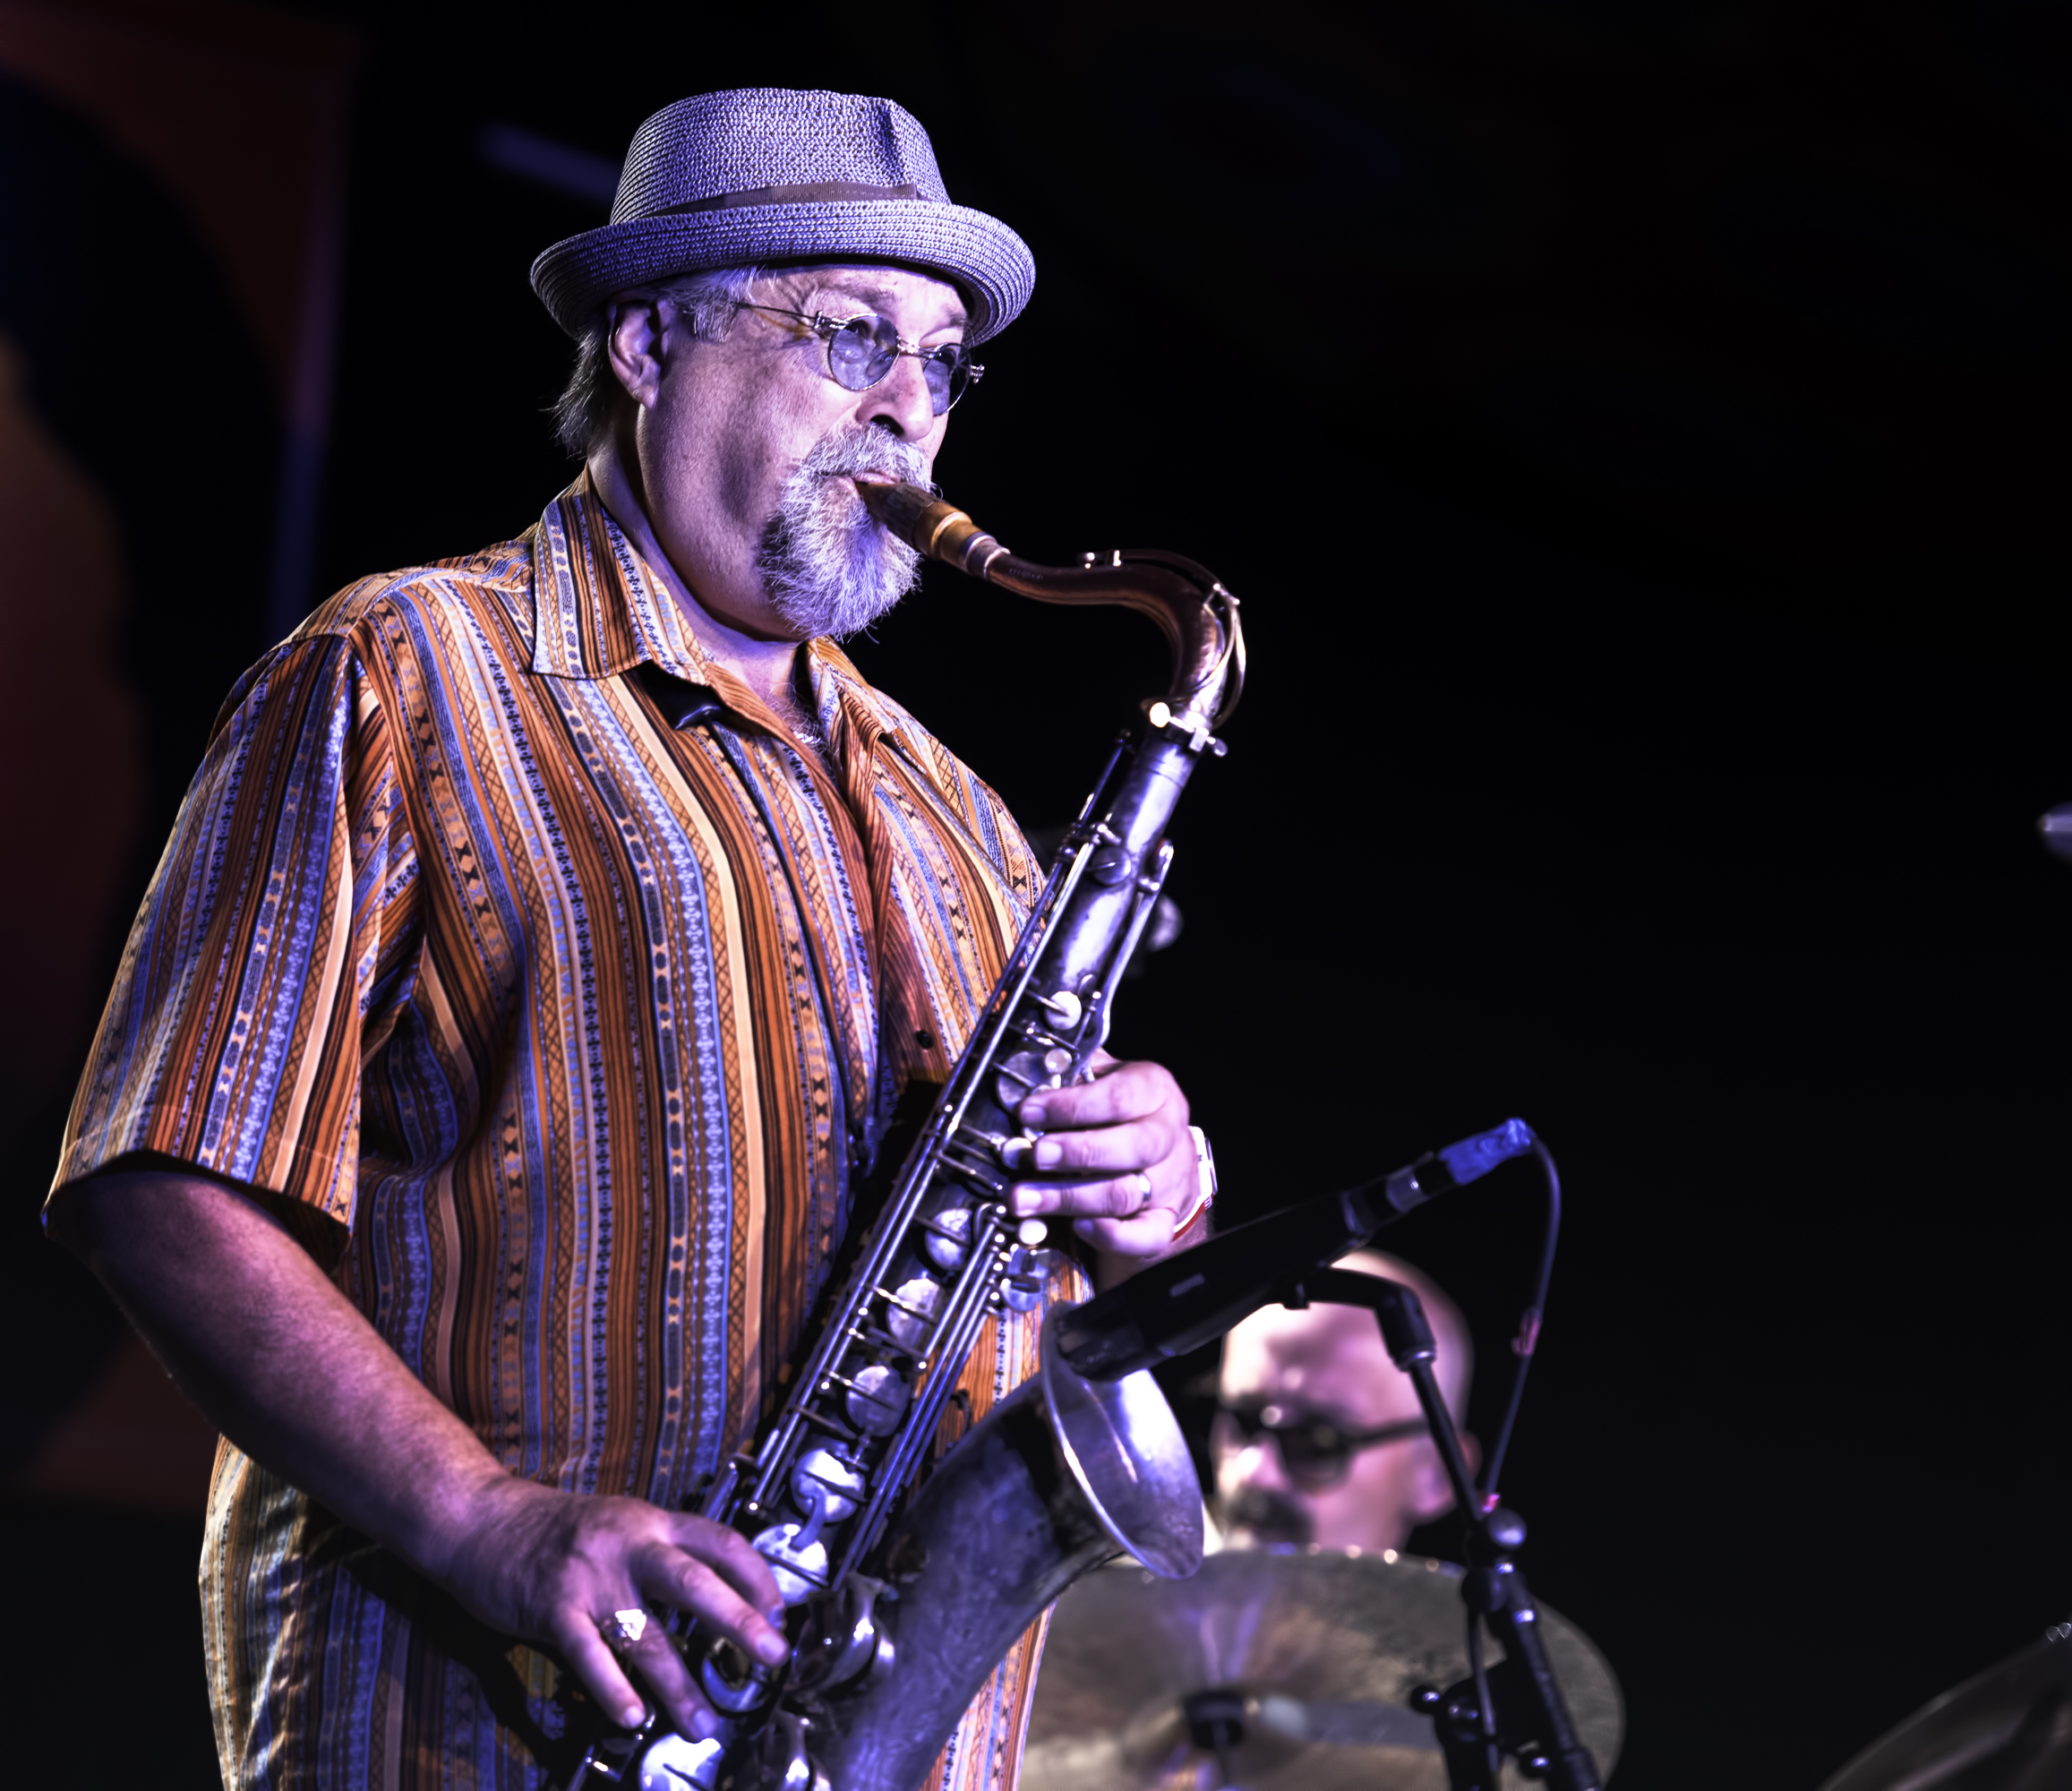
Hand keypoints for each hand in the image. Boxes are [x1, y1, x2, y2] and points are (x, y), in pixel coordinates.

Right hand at [445, 1477, 787, 1740]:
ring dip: (678, 1684)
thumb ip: (662, 1553)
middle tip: (771, 1654)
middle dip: (740, 1620)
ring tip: (701, 1721)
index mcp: (650, 1521)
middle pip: (695, 1581)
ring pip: (645, 1633)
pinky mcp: (552, 1606)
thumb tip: (716, 1596)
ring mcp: (589, 1575)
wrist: (482, 1518)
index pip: (720, 1540)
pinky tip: (632, 1715)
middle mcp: (627, 1543)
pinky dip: (613, 1689)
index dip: (757, 1576)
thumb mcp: (620, 1524)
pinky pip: (589, 1654)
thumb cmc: (556, 1530)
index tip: (780, 1611)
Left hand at [1007, 1050, 1195, 1258]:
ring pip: (1125, 1193)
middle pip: (1132, 1147)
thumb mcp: (1104, 1080)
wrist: (1162, 1159)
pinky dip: (1110, 1235)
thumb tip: (1030, 1076)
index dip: (1071, 1106)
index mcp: (1155, 1091)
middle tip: (1034, 1156)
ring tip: (1025, 1198)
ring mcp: (1170, 1181)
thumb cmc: (1121, 1115)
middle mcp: (1168, 1135)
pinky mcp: (1164, 1220)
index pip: (1119, 1096)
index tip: (1029, 1112)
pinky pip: (1145, 1236)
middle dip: (1076, 1152)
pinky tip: (1077, 1226)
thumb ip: (1074, 1076)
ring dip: (1069, 1197)